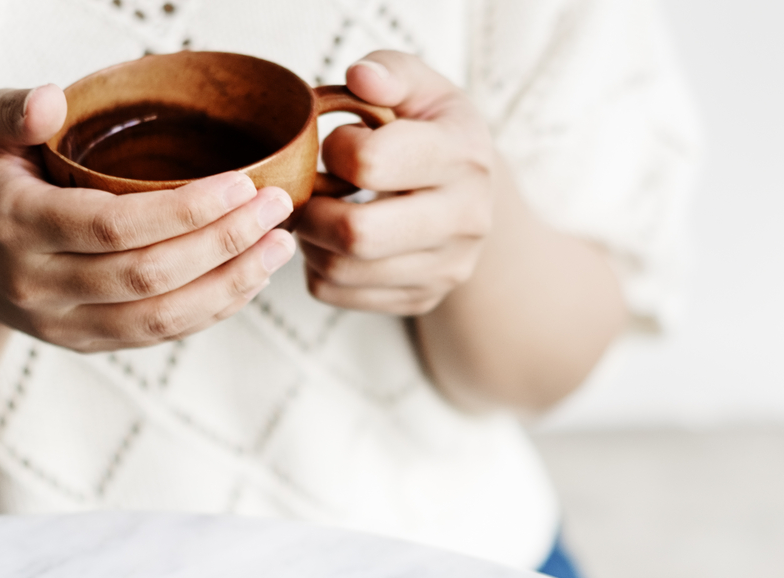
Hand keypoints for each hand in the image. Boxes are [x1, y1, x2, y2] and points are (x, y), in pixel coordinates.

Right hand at [0, 84, 298, 350]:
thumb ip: (15, 110)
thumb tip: (55, 99)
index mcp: (15, 225)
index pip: (112, 226)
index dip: (184, 210)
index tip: (243, 183)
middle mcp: (37, 285)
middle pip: (147, 276)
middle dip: (223, 242)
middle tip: (277, 207)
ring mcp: (64, 324)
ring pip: (160, 317)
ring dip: (230, 284)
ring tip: (280, 247)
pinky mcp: (89, 344)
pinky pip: (159, 335)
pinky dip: (212, 310)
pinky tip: (250, 277)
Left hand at [295, 52, 494, 315]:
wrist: (473, 196)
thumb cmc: (434, 133)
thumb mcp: (422, 89)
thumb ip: (390, 72)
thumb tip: (359, 77)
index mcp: (462, 155)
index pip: (370, 163)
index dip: (336, 148)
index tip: (342, 142)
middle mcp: (465, 219)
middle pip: (356, 234)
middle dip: (312, 210)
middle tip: (309, 190)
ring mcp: (447, 268)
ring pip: (340, 270)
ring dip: (309, 239)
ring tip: (318, 212)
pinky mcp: (422, 299)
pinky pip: (336, 294)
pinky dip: (317, 268)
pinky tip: (331, 241)